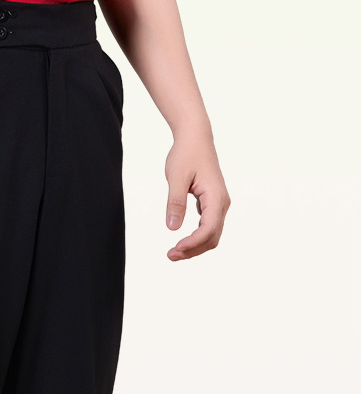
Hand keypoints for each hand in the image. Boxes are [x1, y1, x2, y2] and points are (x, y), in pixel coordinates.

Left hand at [164, 131, 230, 260]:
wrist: (195, 137)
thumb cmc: (185, 154)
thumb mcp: (176, 176)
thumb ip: (175, 202)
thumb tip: (172, 228)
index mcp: (216, 196)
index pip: (208, 229)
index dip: (193, 243)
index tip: (175, 248)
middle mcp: (222, 203)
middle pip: (212, 237)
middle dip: (194, 249)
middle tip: (171, 256)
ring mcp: (219, 203)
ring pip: (212, 233)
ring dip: (195, 245)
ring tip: (175, 252)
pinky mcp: (212, 202)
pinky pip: (208, 225)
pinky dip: (197, 236)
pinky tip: (183, 239)